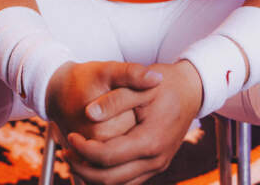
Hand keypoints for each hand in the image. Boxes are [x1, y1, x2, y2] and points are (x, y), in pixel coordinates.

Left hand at [64, 60, 202, 184]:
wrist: (192, 89)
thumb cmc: (165, 83)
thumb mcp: (140, 85)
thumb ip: (114, 99)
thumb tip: (88, 113)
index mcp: (150, 140)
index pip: (108, 156)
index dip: (84, 149)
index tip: (71, 136)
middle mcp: (155, 159)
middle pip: (111, 179)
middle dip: (83, 168)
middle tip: (67, 150)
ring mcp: (157, 164)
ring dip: (95, 175)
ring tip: (77, 156)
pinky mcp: (156, 163)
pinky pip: (129, 180)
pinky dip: (109, 175)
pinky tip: (95, 159)